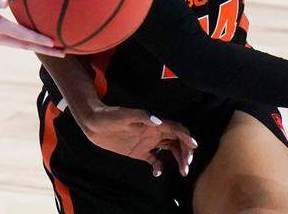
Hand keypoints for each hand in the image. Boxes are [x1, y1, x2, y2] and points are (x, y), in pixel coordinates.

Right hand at [0, 0, 63, 56]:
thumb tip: (4, 0)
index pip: (21, 35)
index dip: (38, 39)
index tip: (54, 42)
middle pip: (25, 46)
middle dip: (46, 49)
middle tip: (65, 51)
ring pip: (20, 46)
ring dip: (38, 48)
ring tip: (57, 49)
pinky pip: (14, 42)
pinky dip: (27, 43)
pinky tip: (35, 40)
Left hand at [70, 102, 196, 176]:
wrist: (93, 123)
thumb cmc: (109, 116)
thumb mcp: (124, 114)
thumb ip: (141, 116)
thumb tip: (158, 121)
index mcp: (153, 124)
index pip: (175, 129)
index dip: (186, 137)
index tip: (193, 147)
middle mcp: (153, 132)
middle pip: (177, 141)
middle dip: (186, 152)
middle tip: (186, 166)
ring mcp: (147, 142)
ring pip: (170, 150)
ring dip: (179, 159)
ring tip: (182, 172)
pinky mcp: (139, 151)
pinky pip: (154, 160)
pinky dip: (160, 166)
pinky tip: (158, 173)